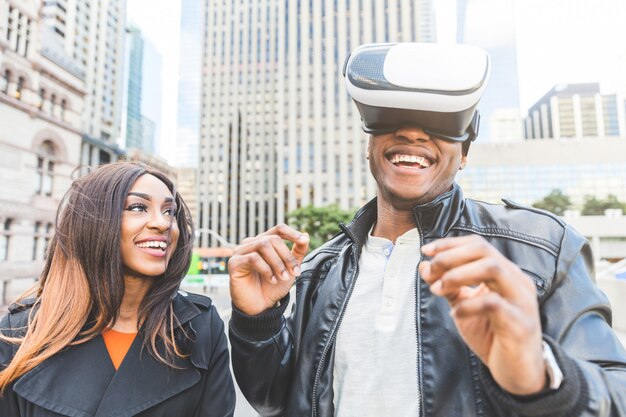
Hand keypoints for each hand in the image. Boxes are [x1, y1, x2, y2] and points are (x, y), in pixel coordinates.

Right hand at [228, 224, 308, 315]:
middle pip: (273, 239)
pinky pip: (253, 258)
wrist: (261, 306)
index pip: (278, 229)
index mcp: (264, 242)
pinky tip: (272, 280)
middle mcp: (251, 243)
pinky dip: (266, 269)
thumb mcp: (290, 269)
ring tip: (283, 277)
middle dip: (287, 256)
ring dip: (277, 263)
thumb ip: (297, 253)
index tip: (303, 240)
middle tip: (294, 272)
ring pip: (263, 245)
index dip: (291, 233)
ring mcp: (241, 252)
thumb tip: (306, 236)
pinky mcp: (234, 263)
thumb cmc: (273, 286)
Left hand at [419, 235, 545, 394]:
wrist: (517, 372)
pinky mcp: (520, 323)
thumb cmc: (491, 335)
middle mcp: (517, 281)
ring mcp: (522, 301)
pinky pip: (494, 303)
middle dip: (450, 257)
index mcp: (505, 273)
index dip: (450, 244)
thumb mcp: (464, 306)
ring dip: (458, 275)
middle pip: (484, 250)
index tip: (426, 251)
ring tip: (439, 290)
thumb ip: (447, 286)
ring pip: (492, 269)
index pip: (478, 245)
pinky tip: (456, 314)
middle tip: (430, 272)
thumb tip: (424, 265)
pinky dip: (468, 305)